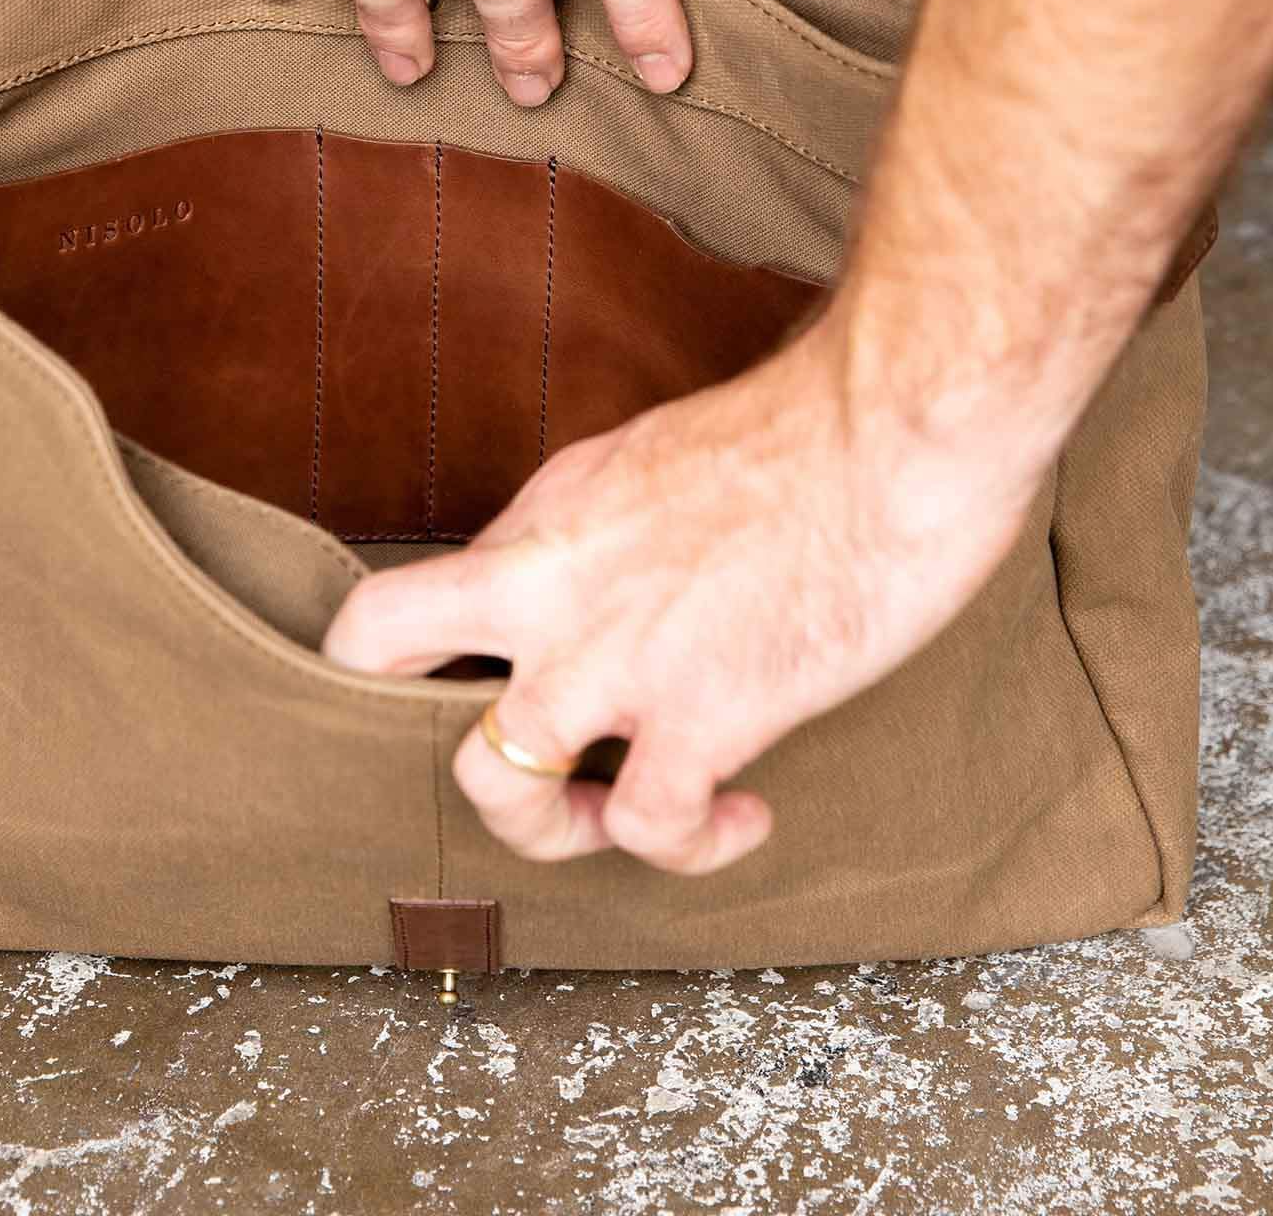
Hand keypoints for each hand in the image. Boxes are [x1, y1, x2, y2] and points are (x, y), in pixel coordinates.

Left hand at [320, 316, 1035, 871]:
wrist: (895, 427)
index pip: (406, 593)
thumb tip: (593, 586)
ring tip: (620, 815)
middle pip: (377, 650)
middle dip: (399, 721)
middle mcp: (550, 583)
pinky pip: (649, 827)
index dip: (400, 662)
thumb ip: (598, 530)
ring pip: (493, 783)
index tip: (467, 693)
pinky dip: (689, 845)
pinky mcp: (701, 713)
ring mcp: (613, 655)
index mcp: (544, 517)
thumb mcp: (654, 458)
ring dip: (551, 826)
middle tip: (502, 756)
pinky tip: (738, 813)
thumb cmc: (811, 434)